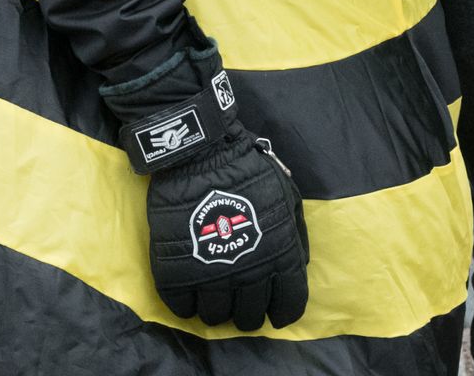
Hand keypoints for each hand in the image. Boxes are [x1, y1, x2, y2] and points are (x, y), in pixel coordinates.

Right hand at [143, 129, 308, 329]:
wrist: (202, 156)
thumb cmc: (250, 174)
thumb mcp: (288, 198)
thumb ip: (295, 236)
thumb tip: (297, 267)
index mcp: (280, 255)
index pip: (290, 305)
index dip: (284, 313)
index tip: (276, 313)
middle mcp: (249, 273)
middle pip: (249, 318)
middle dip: (248, 314)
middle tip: (241, 301)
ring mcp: (211, 276)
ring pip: (215, 318)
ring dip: (217, 311)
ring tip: (215, 295)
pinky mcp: (175, 274)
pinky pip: (181, 309)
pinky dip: (186, 306)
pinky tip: (191, 291)